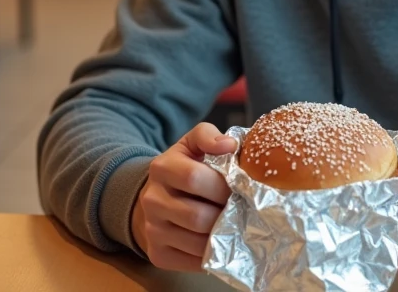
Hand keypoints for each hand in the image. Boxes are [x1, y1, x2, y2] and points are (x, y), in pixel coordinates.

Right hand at [131, 123, 236, 271]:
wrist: (154, 199)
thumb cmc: (182, 169)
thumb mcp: (191, 145)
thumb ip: (208, 136)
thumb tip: (230, 144)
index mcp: (161, 168)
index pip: (194, 178)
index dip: (223, 186)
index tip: (242, 188)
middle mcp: (152, 201)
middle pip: (198, 216)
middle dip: (228, 216)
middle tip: (245, 212)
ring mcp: (153, 230)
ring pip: (198, 243)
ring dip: (224, 238)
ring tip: (237, 227)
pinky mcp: (158, 255)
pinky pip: (194, 262)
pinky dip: (215, 255)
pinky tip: (223, 243)